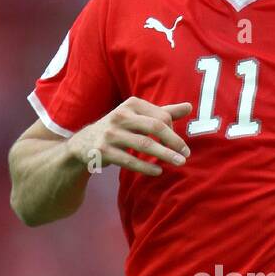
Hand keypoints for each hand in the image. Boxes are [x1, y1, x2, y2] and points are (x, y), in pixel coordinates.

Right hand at [69, 98, 193, 176]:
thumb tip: (189, 106)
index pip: (161, 116)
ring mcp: (110, 133)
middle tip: (187, 154)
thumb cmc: (120, 129)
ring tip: (179, 163)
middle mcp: (120, 115)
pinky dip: (146, 167)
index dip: (173, 131)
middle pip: (155, 126)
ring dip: (165, 155)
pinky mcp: (103, 151)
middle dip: (174, 141)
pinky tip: (158, 171)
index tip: (177, 144)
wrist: (85, 143)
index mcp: (132, 104)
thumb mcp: (139, 117)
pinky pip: (129, 160)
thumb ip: (164, 112)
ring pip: (144, 144)